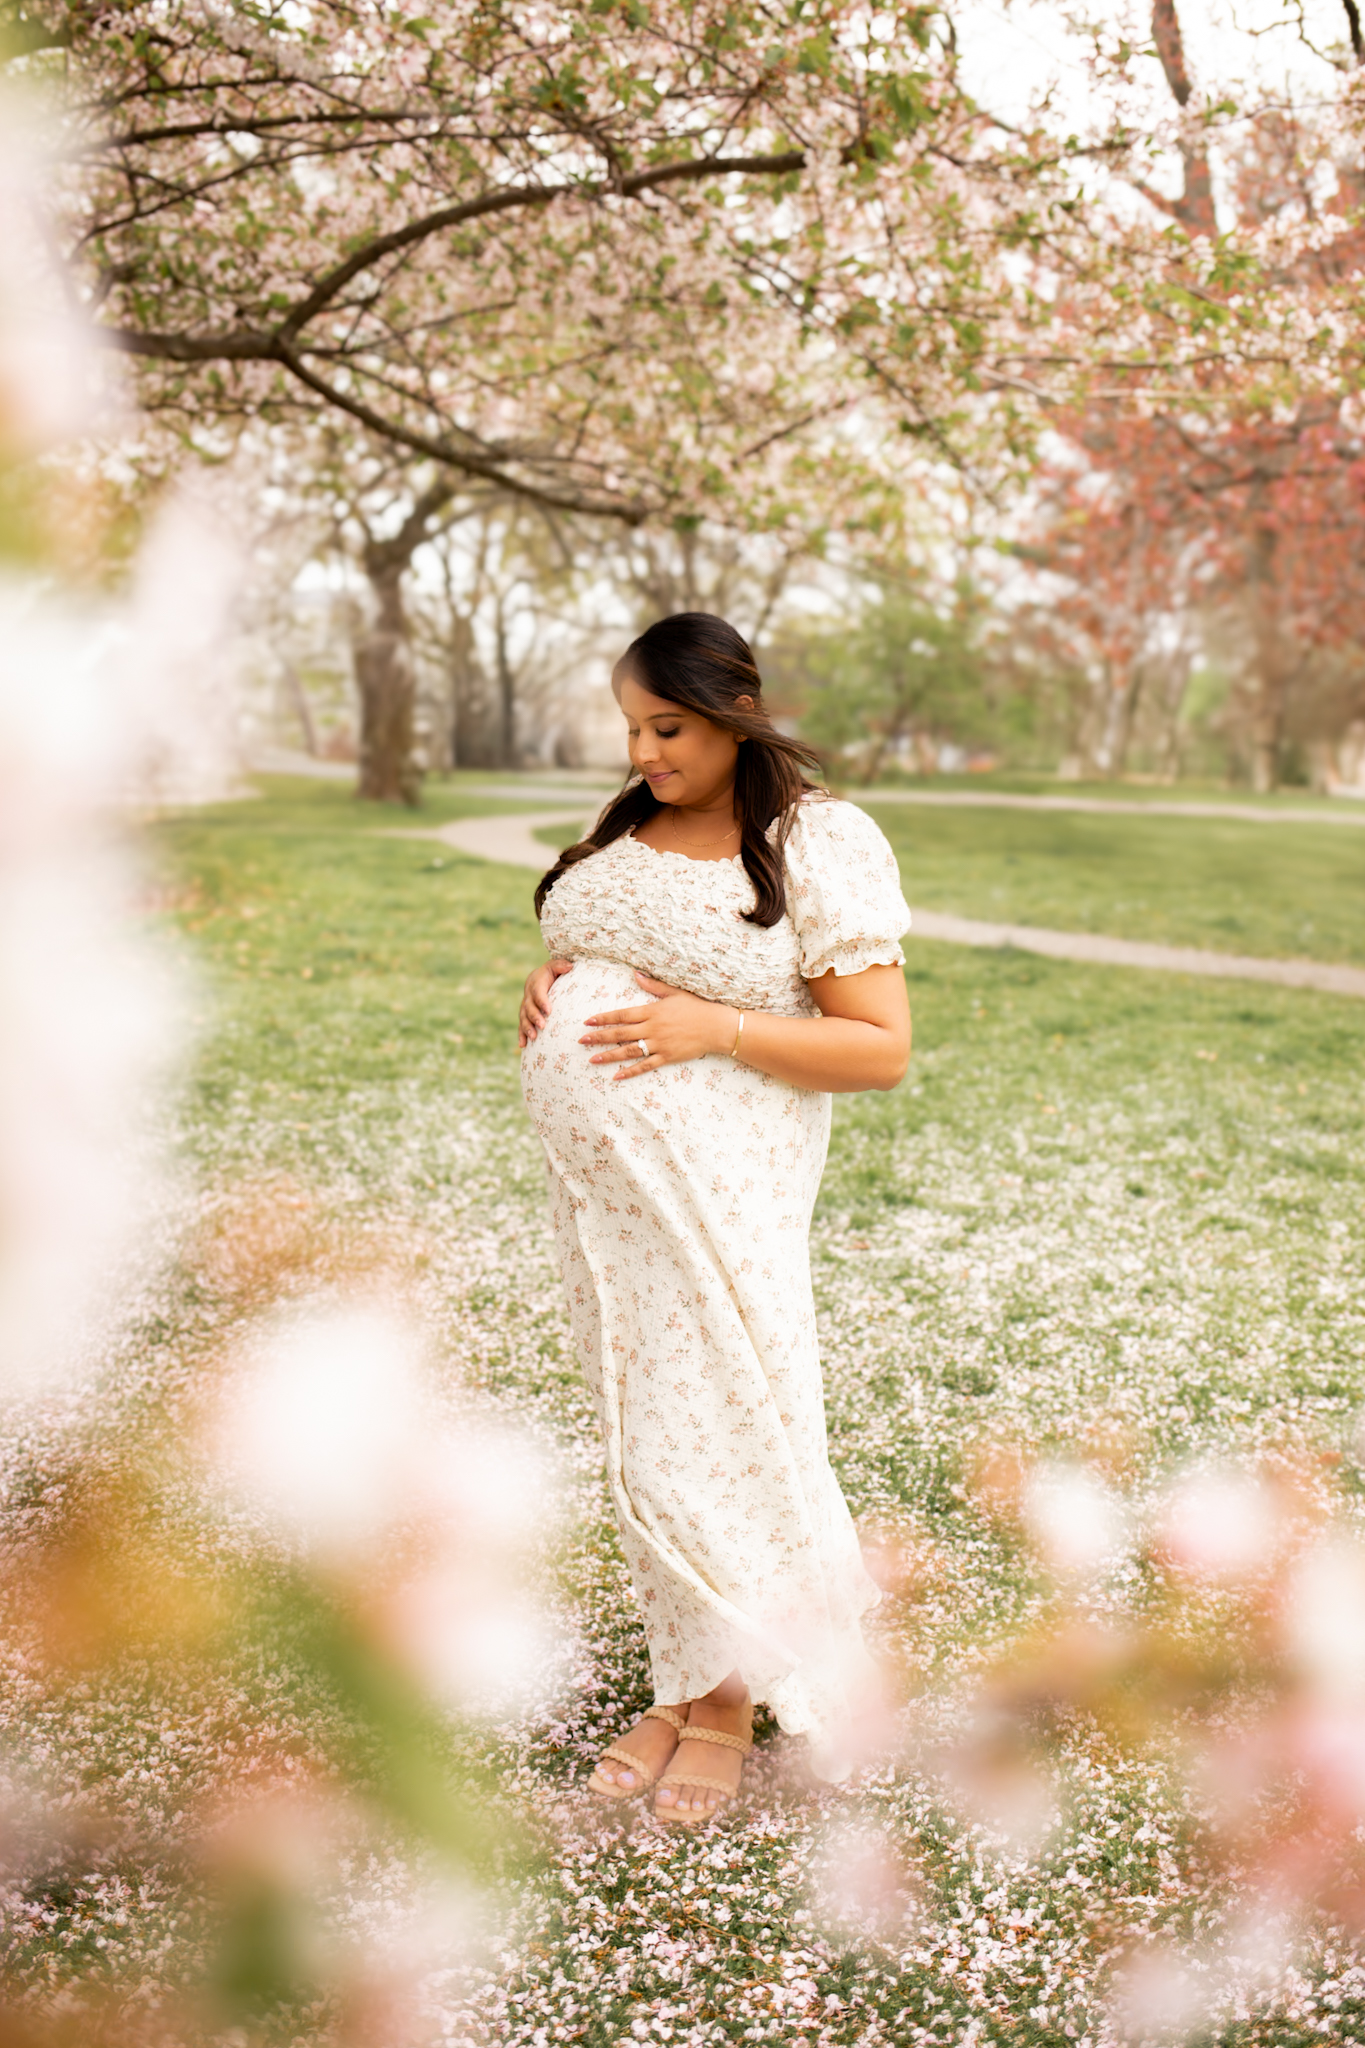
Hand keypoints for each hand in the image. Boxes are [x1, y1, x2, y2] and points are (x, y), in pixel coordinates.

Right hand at [519, 958, 572, 1047]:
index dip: (542, 1001)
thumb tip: (569, 966)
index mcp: (536, 983)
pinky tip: (523, 1045)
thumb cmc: (552, 973)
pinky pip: (521, 1025)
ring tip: (533, 1037)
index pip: (538, 992)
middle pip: (529, 1007)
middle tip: (542, 1026)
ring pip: (523, 1018)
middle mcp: (528, 995)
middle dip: (535, 1017)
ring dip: (527, 1028)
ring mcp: (525, 1006)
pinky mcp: (525, 1015)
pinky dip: (521, 1035)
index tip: (549, 1010)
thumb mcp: (556, 966)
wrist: (540, 977)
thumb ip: (561, 965)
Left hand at [580, 972, 736, 1079]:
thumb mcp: (674, 992)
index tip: (587, 1021)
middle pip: (620, 1033)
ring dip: (609, 1056)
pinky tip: (617, 1077)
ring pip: (629, 1051)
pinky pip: (645, 1066)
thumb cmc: (696, 1007)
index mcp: (652, 1011)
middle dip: (599, 1037)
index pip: (622, 1015)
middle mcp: (652, 1028)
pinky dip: (630, 1072)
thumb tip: (635, 974)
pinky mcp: (667, 1057)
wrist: (716, 1026)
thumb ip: (653, 985)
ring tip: (592, 1060)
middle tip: (581, 1041)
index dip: (603, 1018)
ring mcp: (659, 1044)